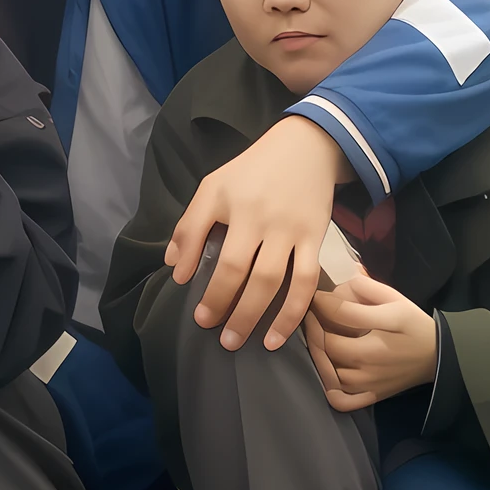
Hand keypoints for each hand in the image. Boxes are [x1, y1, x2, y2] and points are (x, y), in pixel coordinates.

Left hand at [167, 116, 347, 352]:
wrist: (307, 148)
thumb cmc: (252, 170)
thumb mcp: (213, 186)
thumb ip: (190, 225)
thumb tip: (174, 268)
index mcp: (233, 204)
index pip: (213, 249)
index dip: (203, 283)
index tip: (197, 313)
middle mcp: (263, 219)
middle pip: (243, 273)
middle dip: (226, 307)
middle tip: (213, 332)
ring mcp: (292, 231)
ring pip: (274, 281)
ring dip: (257, 316)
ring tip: (241, 342)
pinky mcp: (316, 239)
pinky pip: (306, 282)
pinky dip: (293, 312)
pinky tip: (279, 335)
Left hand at [308, 273, 440, 411]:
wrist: (436, 356)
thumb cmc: (414, 325)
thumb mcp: (396, 299)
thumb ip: (367, 287)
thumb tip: (341, 280)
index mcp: (384, 327)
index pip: (341, 313)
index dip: (322, 302)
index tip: (316, 296)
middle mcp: (373, 358)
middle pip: (329, 344)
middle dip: (314, 326)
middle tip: (311, 315)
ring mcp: (370, 382)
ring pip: (329, 371)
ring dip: (318, 353)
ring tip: (317, 338)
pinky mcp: (371, 396)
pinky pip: (340, 399)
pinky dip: (328, 387)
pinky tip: (328, 371)